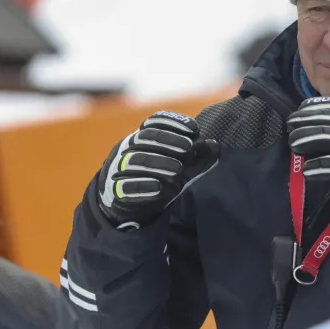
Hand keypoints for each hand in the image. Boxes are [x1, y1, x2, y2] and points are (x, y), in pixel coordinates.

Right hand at [96, 111, 218, 229]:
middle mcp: (128, 148)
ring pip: (134, 159)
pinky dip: (143, 186)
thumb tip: (213, 145)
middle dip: (168, 140)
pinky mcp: (115, 192)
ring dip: (158, 163)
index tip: (195, 129)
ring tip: (178, 170)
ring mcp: (119, 169)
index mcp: (143, 137)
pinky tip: (160, 188)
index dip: (174, 122)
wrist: (130, 206)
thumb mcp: (182, 166)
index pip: (155, 122)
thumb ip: (198, 157)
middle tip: (189, 148)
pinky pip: (124, 186)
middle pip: (145, 137)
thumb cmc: (160, 178)